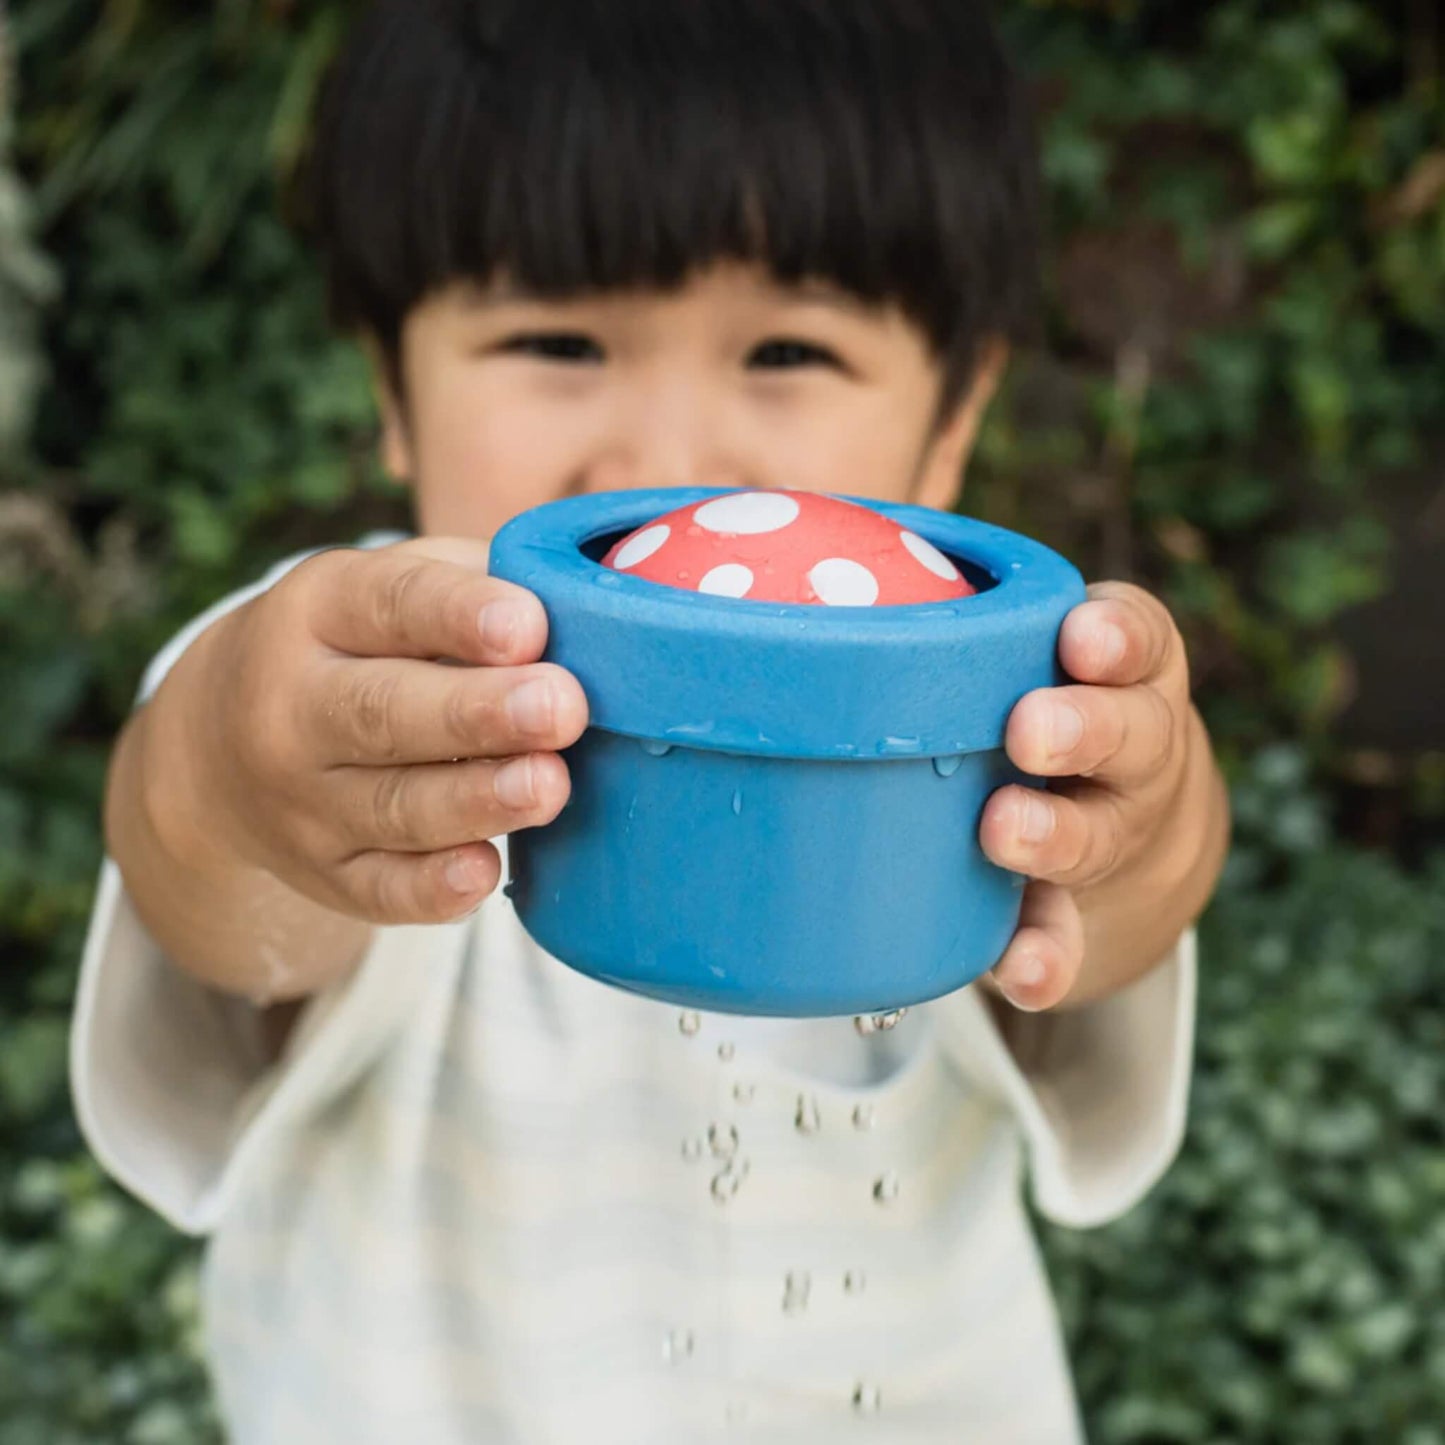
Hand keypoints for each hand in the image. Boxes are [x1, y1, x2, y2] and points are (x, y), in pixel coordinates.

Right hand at [160, 537, 588, 937]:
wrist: (220, 743)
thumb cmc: (364, 646)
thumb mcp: (399, 586)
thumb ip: (484, 586)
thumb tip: (598, 611)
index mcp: (320, 609)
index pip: (391, 604)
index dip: (460, 616)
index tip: (527, 625)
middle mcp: (294, 705)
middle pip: (384, 713)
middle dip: (477, 713)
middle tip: (561, 708)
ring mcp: (302, 799)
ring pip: (393, 806)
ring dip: (476, 800)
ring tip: (548, 785)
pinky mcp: (325, 873)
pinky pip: (380, 889)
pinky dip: (433, 888)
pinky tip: (486, 871)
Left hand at [977, 581, 1205, 1011]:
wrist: (1123, 844)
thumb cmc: (1031, 709)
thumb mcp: (1020, 655)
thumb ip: (943, 617)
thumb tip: (762, 561)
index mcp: (1118, 672)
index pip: (1138, 637)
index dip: (1115, 636)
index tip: (1078, 634)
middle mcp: (1133, 749)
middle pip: (1133, 732)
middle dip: (1085, 727)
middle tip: (1031, 730)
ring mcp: (1112, 835)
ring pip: (1100, 832)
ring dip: (1055, 834)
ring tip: (1005, 832)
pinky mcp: (1077, 913)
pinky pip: (1066, 938)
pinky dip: (1046, 956)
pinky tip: (1019, 970)